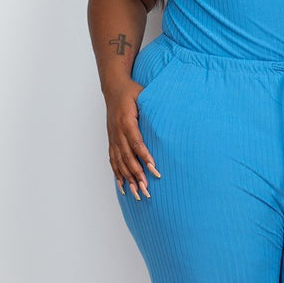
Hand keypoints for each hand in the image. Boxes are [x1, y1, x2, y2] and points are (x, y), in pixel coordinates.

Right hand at [105, 79, 160, 200]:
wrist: (113, 88)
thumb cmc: (131, 91)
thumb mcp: (143, 94)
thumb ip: (153, 106)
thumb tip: (172, 114)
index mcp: (126, 121)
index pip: (137, 143)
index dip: (145, 157)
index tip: (154, 170)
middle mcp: (118, 132)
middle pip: (127, 157)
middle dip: (137, 175)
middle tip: (147, 190)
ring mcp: (113, 138)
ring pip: (120, 162)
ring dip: (128, 179)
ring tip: (137, 194)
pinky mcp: (111, 141)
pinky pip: (113, 161)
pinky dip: (117, 175)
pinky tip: (123, 187)